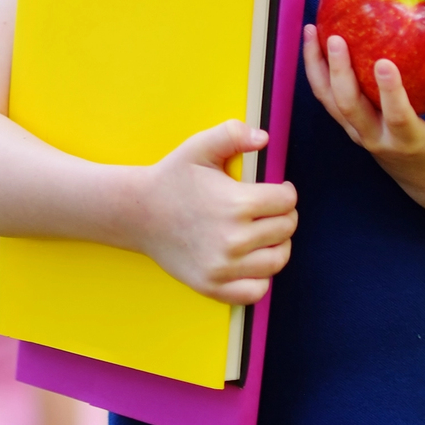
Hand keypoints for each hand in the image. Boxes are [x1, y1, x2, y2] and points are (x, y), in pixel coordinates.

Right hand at [132, 120, 296, 305]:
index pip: (287, 201)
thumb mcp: (199, 147)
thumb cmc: (172, 179)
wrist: (137, 213)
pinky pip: (256, 290)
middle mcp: (233, 239)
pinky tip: (250, 259)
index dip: (285, 191)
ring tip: (264, 233)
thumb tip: (263, 138)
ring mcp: (223, 267)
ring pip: (277, 260)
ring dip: (278, 245)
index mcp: (236, 204)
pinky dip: (261, 277)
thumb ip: (233, 134)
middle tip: (269, 209)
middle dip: (283, 215)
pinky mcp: (213, 286)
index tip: (276, 190)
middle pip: (286, 229)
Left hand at [302, 27, 424, 210]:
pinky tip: (313, 39)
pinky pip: (325, 97)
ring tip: (311, 29)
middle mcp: (377, 139)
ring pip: (328, 101)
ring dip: (316, 67)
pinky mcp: (348, 125)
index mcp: (409, 141)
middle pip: (349, 108)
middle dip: (339, 73)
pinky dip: (316, 70)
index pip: (397, 117)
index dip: (389, 92)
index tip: (383, 62)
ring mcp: (358, 133)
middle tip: (334, 37)